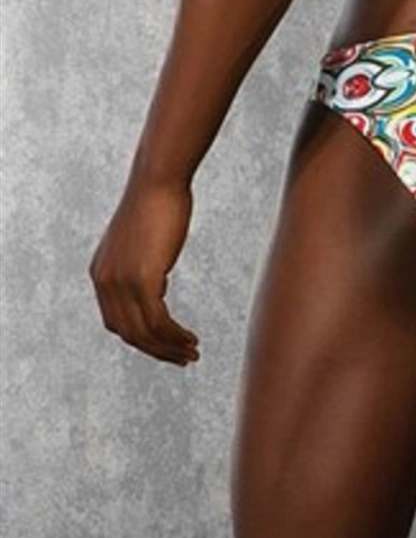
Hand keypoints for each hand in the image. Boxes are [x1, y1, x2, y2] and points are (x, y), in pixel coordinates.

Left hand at [89, 175, 198, 366]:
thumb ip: (139, 263)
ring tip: (192, 353)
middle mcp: (105, 282)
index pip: (117, 322)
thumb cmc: (157, 201)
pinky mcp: (142, 279)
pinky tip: (190, 338)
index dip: (141, 339)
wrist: (159, 179)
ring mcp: (121, 282)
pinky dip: (174, 335)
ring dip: (169, 348)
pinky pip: (158, 321)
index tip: (165, 345)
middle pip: (129, 334)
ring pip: (144, 333)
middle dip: (156, 351)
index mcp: (101, 274)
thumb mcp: (140, 239)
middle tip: (182, 358)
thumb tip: (153, 282)